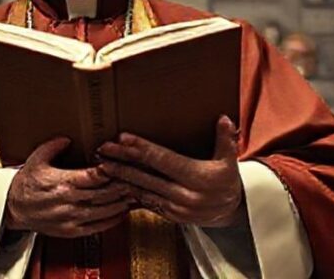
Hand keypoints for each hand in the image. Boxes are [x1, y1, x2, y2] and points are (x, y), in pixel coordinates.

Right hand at [5, 137, 131, 237]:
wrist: (12, 209)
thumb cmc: (26, 184)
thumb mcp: (36, 159)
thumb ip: (53, 146)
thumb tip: (68, 139)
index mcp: (62, 183)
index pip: (94, 176)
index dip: (111, 171)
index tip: (123, 164)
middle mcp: (69, 202)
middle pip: (104, 194)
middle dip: (123, 186)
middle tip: (138, 178)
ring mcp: (71, 218)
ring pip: (105, 211)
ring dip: (122, 203)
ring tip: (136, 194)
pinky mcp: (72, 231)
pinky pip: (98, 227)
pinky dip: (114, 220)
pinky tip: (123, 212)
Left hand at [97, 115, 244, 227]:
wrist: (231, 213)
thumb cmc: (227, 182)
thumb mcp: (229, 161)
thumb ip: (225, 140)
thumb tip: (223, 119)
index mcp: (198, 178)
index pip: (164, 160)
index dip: (142, 148)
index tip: (123, 138)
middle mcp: (185, 195)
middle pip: (147, 176)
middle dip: (122, 163)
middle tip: (103, 151)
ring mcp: (176, 208)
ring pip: (142, 191)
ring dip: (121, 179)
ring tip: (102, 167)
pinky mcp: (170, 216)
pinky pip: (146, 203)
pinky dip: (130, 193)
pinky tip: (116, 184)